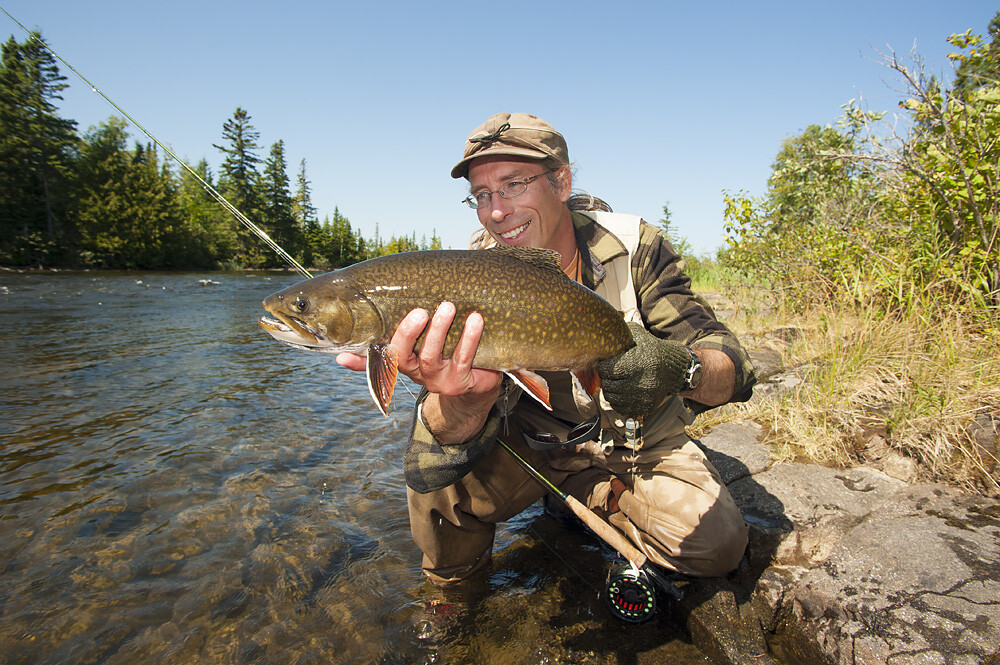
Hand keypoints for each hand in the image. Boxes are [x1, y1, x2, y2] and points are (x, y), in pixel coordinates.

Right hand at [337, 302, 501, 397]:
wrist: (476, 386)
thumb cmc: (445, 355)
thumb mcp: (418, 350)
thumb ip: (391, 345)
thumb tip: (341, 355)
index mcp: (403, 362)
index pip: (379, 357)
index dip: (360, 358)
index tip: (344, 353)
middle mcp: (416, 373)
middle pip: (404, 355)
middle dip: (408, 332)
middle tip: (419, 310)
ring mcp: (436, 380)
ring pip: (432, 356)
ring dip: (440, 330)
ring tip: (448, 306)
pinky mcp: (460, 382)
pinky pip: (464, 358)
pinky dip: (470, 338)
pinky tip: (475, 319)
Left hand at [596, 322, 690, 417]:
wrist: (674, 368)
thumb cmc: (652, 349)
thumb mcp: (637, 335)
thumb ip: (618, 332)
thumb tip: (600, 329)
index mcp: (635, 364)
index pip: (605, 370)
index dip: (603, 366)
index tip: (607, 363)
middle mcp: (638, 383)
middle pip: (607, 385)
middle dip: (606, 378)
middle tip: (612, 372)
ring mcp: (641, 398)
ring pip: (611, 398)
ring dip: (611, 390)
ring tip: (617, 381)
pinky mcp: (644, 407)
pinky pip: (621, 408)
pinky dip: (619, 401)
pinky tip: (624, 391)